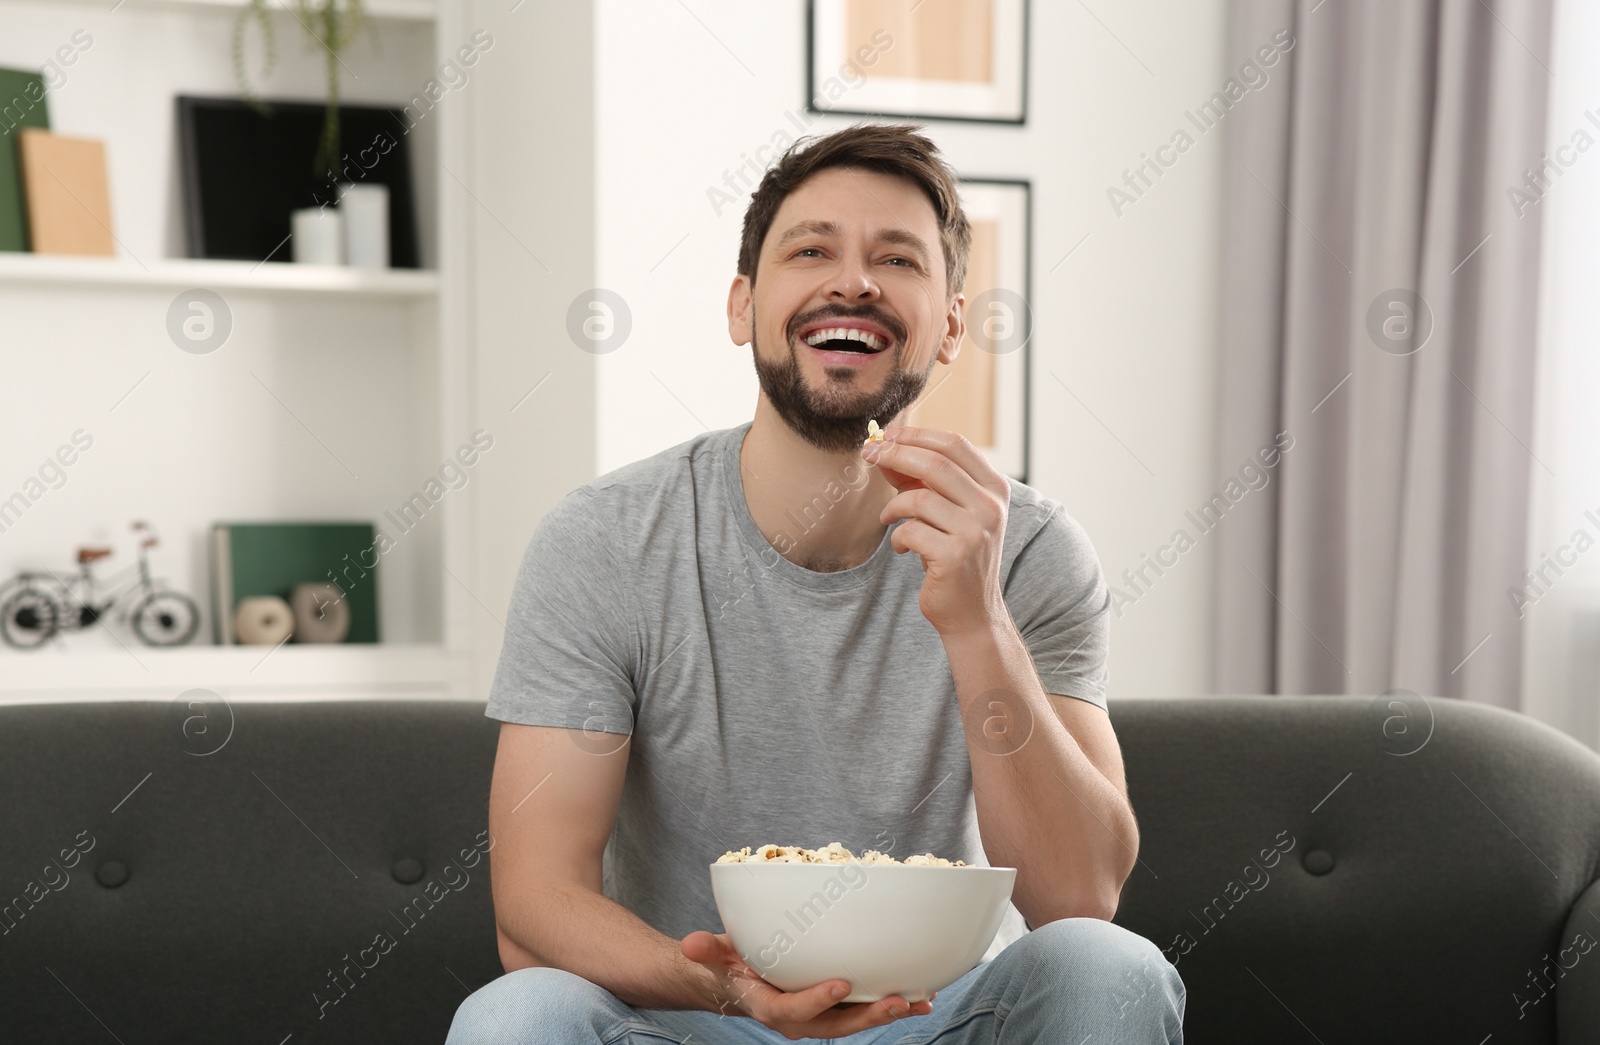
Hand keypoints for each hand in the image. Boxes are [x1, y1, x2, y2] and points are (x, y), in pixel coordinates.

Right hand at [681, 931, 932, 1039]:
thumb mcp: (715, 955)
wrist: (738, 983)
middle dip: (866, 1016)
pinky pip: (862, 1010)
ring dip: (887, 1013)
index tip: (840, 983)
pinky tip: (920, 996)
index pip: (792, 1011)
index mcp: (768, 1005)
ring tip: (920, 1001)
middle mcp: (797, 1018)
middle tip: (896, 1001)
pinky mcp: (835, 1009)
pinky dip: (891, 1005)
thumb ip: (706, 951)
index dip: (816, 1001)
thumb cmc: (730, 963)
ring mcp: (819, 1016)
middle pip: (834, 1025)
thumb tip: (689, 944)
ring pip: (855, 1021)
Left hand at [862, 426, 1009, 636]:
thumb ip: (919, 481)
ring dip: (893, 506)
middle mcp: (991, 506)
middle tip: (869, 456)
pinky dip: (898, 537)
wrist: (972, 611)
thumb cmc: (954, 555)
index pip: (955, 444)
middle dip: (895, 455)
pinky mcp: (956, 555)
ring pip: (919, 498)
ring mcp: (976, 531)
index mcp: (994, 488)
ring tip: (889, 518)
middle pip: (935, 463)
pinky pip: (910, 531)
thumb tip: (883, 449)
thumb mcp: (944, 512)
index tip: (886, 436)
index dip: (917, 435)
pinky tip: (904, 547)